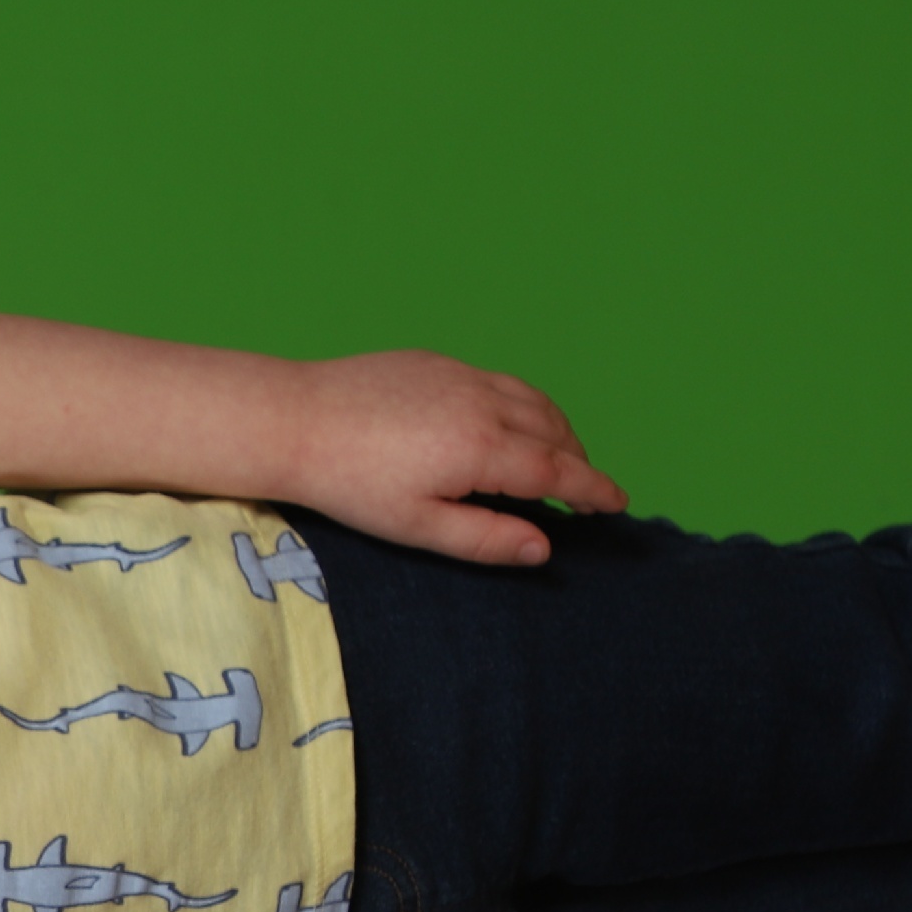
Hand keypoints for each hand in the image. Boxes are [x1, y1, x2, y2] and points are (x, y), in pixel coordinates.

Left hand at [284, 351, 627, 563]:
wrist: (293, 420)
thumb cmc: (349, 483)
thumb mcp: (417, 527)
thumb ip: (485, 539)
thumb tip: (544, 548)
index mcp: (482, 449)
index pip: (558, 473)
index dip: (593, 491)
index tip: (619, 504)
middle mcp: (482, 403)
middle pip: (555, 433)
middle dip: (580, 462)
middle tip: (589, 493)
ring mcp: (460, 376)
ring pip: (532, 400)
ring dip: (558, 430)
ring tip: (562, 459)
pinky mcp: (436, 363)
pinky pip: (500, 382)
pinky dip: (525, 405)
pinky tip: (513, 424)